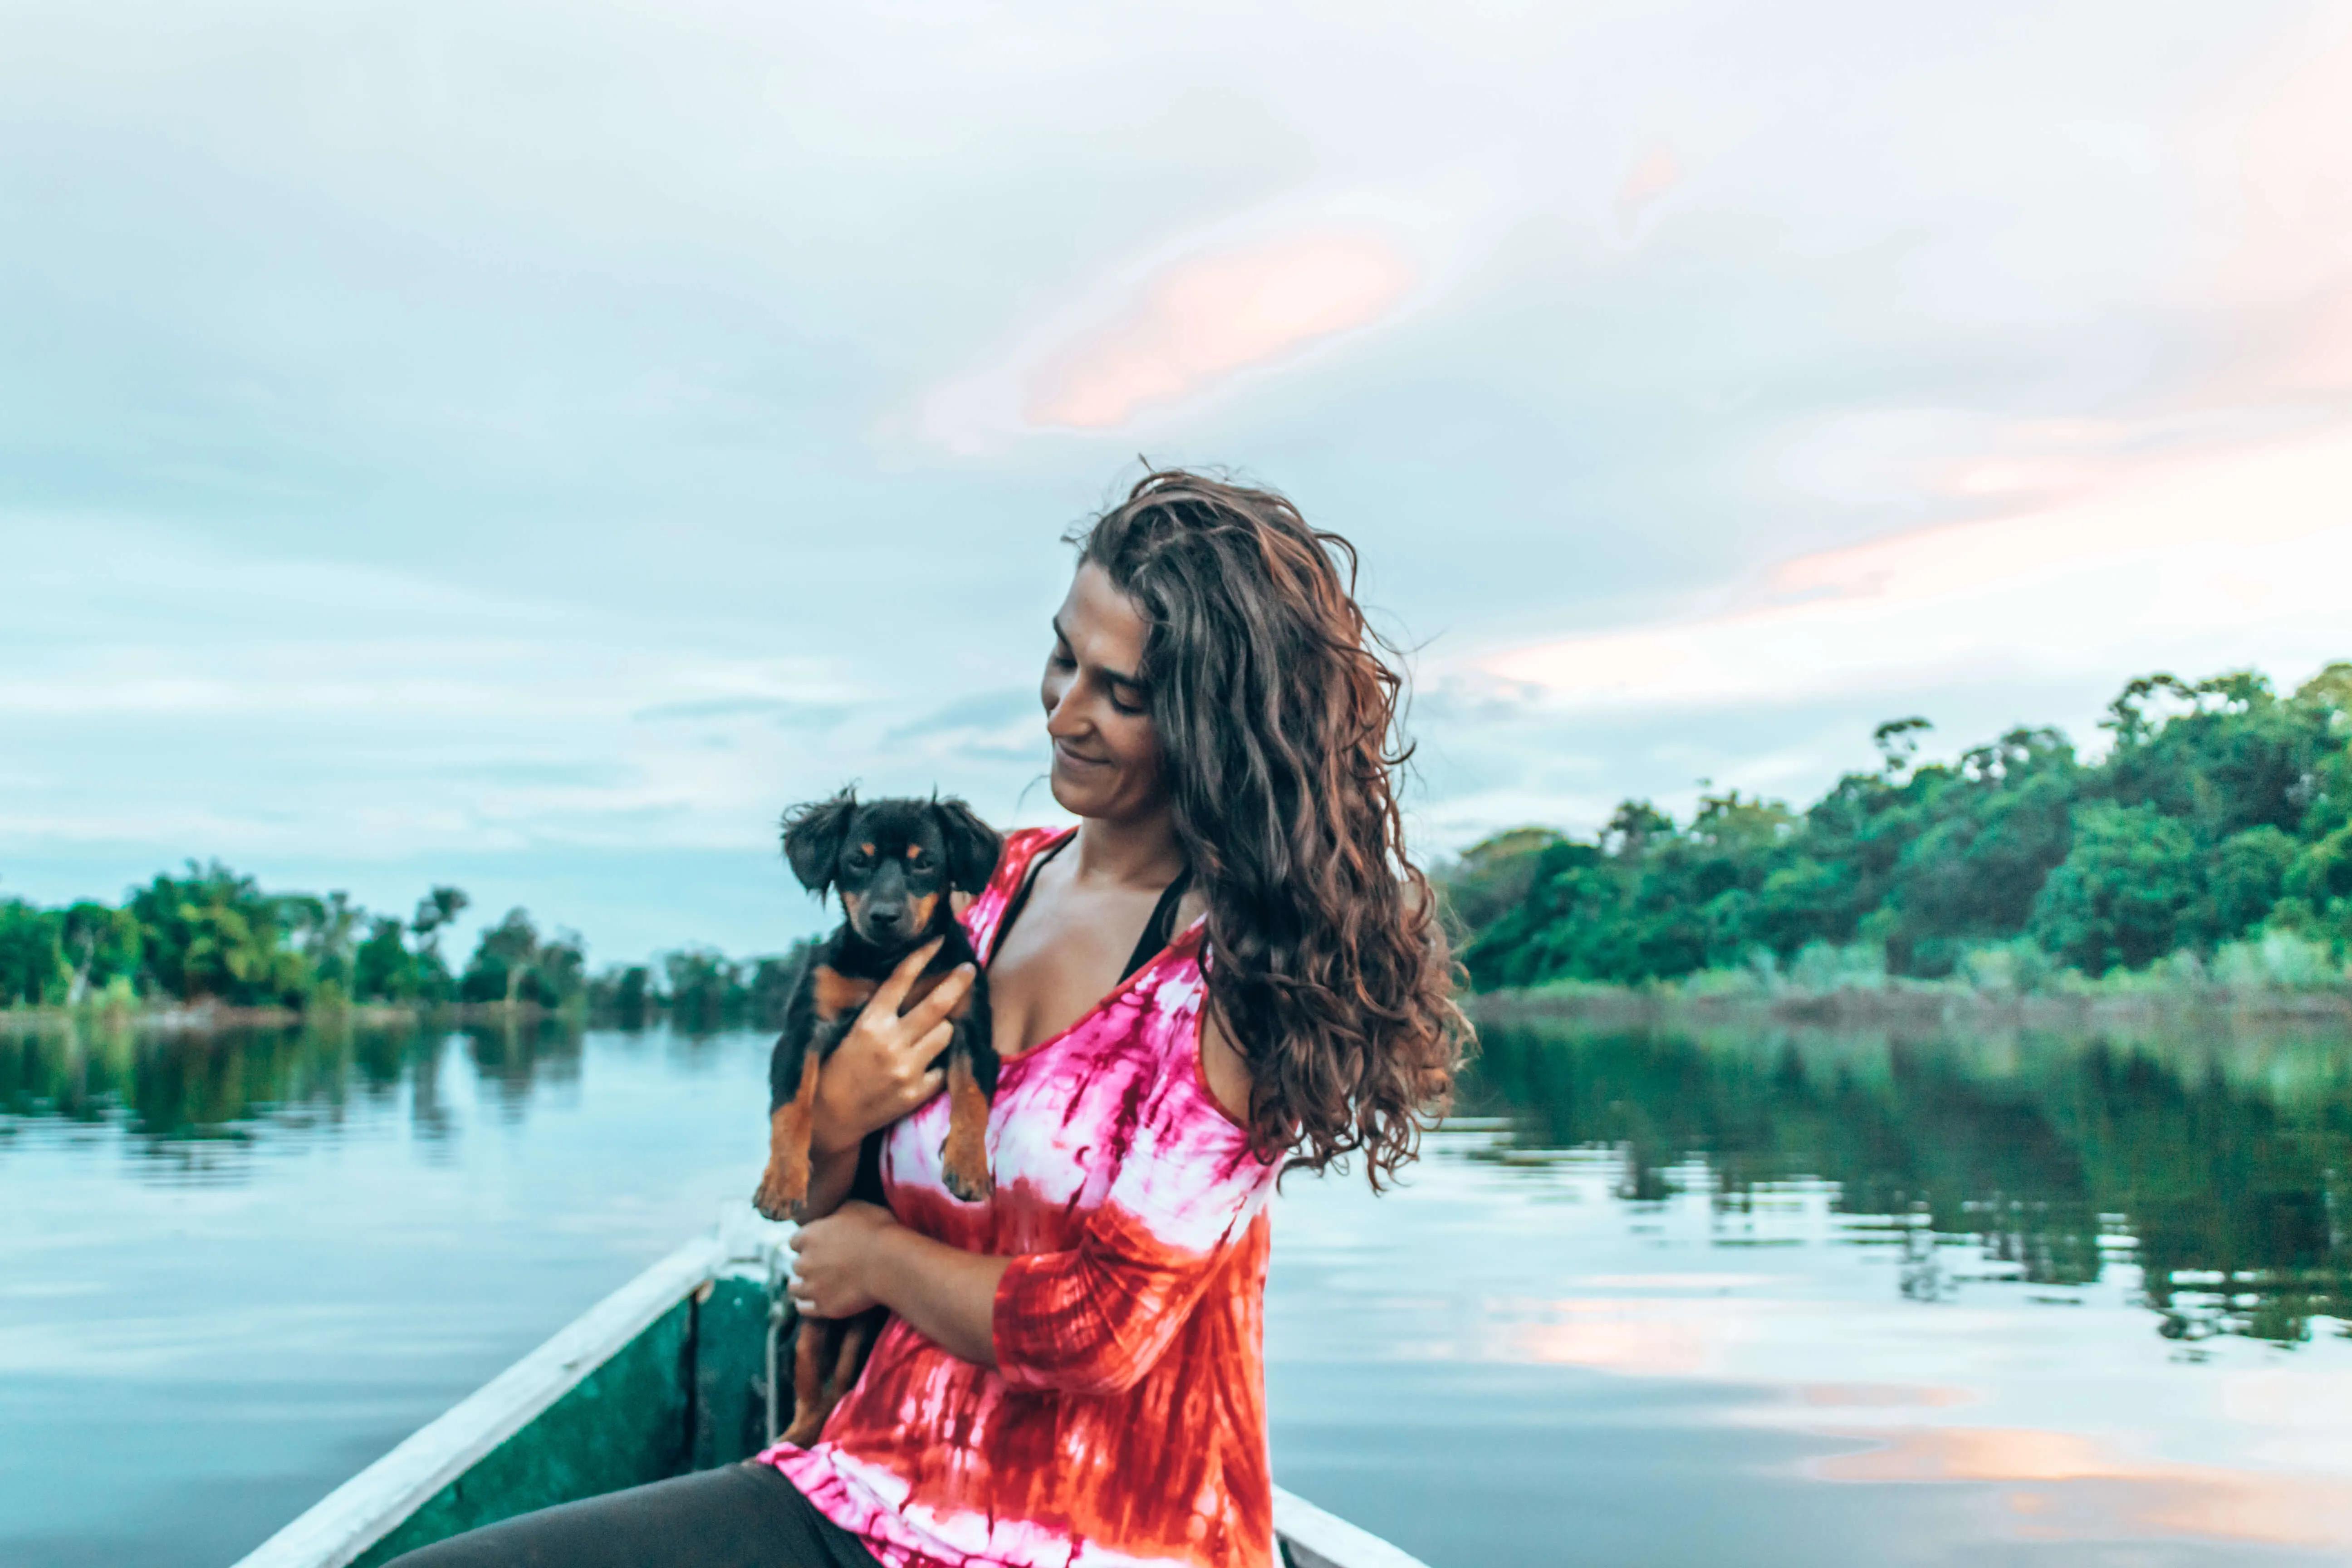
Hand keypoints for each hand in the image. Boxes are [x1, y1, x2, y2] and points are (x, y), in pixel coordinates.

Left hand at [788, 1200, 897, 1317]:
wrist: (890, 1264)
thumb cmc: (877, 1232)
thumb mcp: (856, 1208)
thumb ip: (836, 1212)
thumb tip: (834, 1215)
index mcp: (809, 1235)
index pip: (794, 1241)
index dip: (806, 1243)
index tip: (818, 1245)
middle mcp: (804, 1261)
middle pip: (796, 1265)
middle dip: (807, 1264)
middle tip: (822, 1266)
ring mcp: (812, 1286)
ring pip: (795, 1288)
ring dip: (802, 1285)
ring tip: (814, 1285)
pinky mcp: (823, 1307)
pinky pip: (804, 1308)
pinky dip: (807, 1304)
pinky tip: (814, 1301)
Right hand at [810, 939, 976, 1155]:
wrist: (832, 1117)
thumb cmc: (838, 1068)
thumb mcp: (851, 1032)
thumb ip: (879, 1011)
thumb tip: (908, 985)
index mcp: (869, 1023)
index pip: (900, 980)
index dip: (921, 956)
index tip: (938, 941)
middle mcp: (890, 1042)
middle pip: (937, 1004)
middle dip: (958, 982)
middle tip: (969, 969)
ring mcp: (906, 1068)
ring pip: (945, 1033)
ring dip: (943, 1027)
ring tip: (932, 1031)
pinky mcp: (917, 1091)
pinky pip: (943, 1067)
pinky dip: (938, 1062)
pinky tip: (926, 1064)